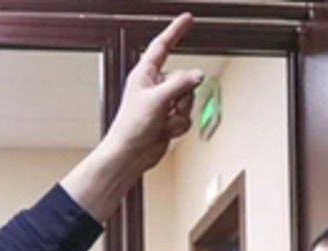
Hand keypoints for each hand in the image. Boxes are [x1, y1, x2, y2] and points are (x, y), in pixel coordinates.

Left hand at [59, 13, 204, 221]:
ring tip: (162, 122)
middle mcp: (155, 86)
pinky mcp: (169, 119)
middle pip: (184, 78)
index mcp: (144, 74)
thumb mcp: (157, 100)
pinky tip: (164, 130)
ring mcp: (163, 103)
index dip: (175, 31)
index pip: (162, 46)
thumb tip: (197, 75)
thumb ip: (180, 84)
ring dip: (179, 114)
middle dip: (181, 95)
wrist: (130, 155)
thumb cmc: (131, 127)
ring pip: (189, 99)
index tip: (187, 19)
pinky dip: (178, 125)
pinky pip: (187, 117)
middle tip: (167, 107)